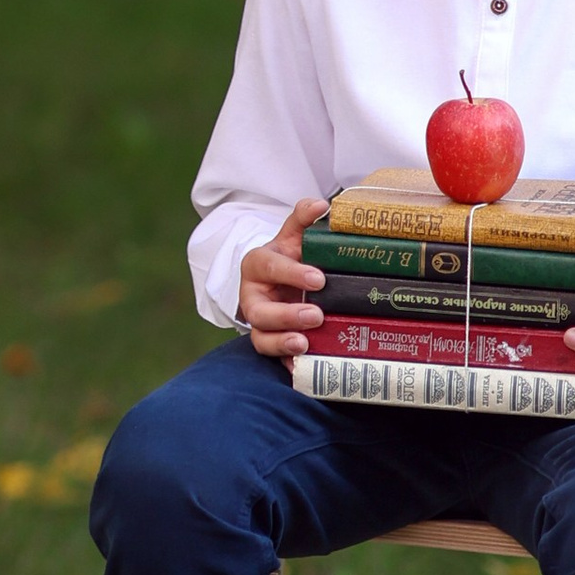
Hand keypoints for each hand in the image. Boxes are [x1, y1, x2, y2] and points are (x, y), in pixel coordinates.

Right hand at [238, 198, 327, 357]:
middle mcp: (252, 297)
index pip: (268, 266)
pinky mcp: (271, 344)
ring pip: (261, 337)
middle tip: (316, 314)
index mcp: (257, 265)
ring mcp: (260, 324)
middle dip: (286, 315)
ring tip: (305, 344)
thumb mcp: (294, 236)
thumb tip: (322, 205)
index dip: (291, 272)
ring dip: (282, 342)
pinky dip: (288, 365)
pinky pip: (274, 359)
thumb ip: (303, 219)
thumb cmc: (290, 258)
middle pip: (260, 311)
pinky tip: (303, 369)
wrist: (279, 283)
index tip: (319, 278)